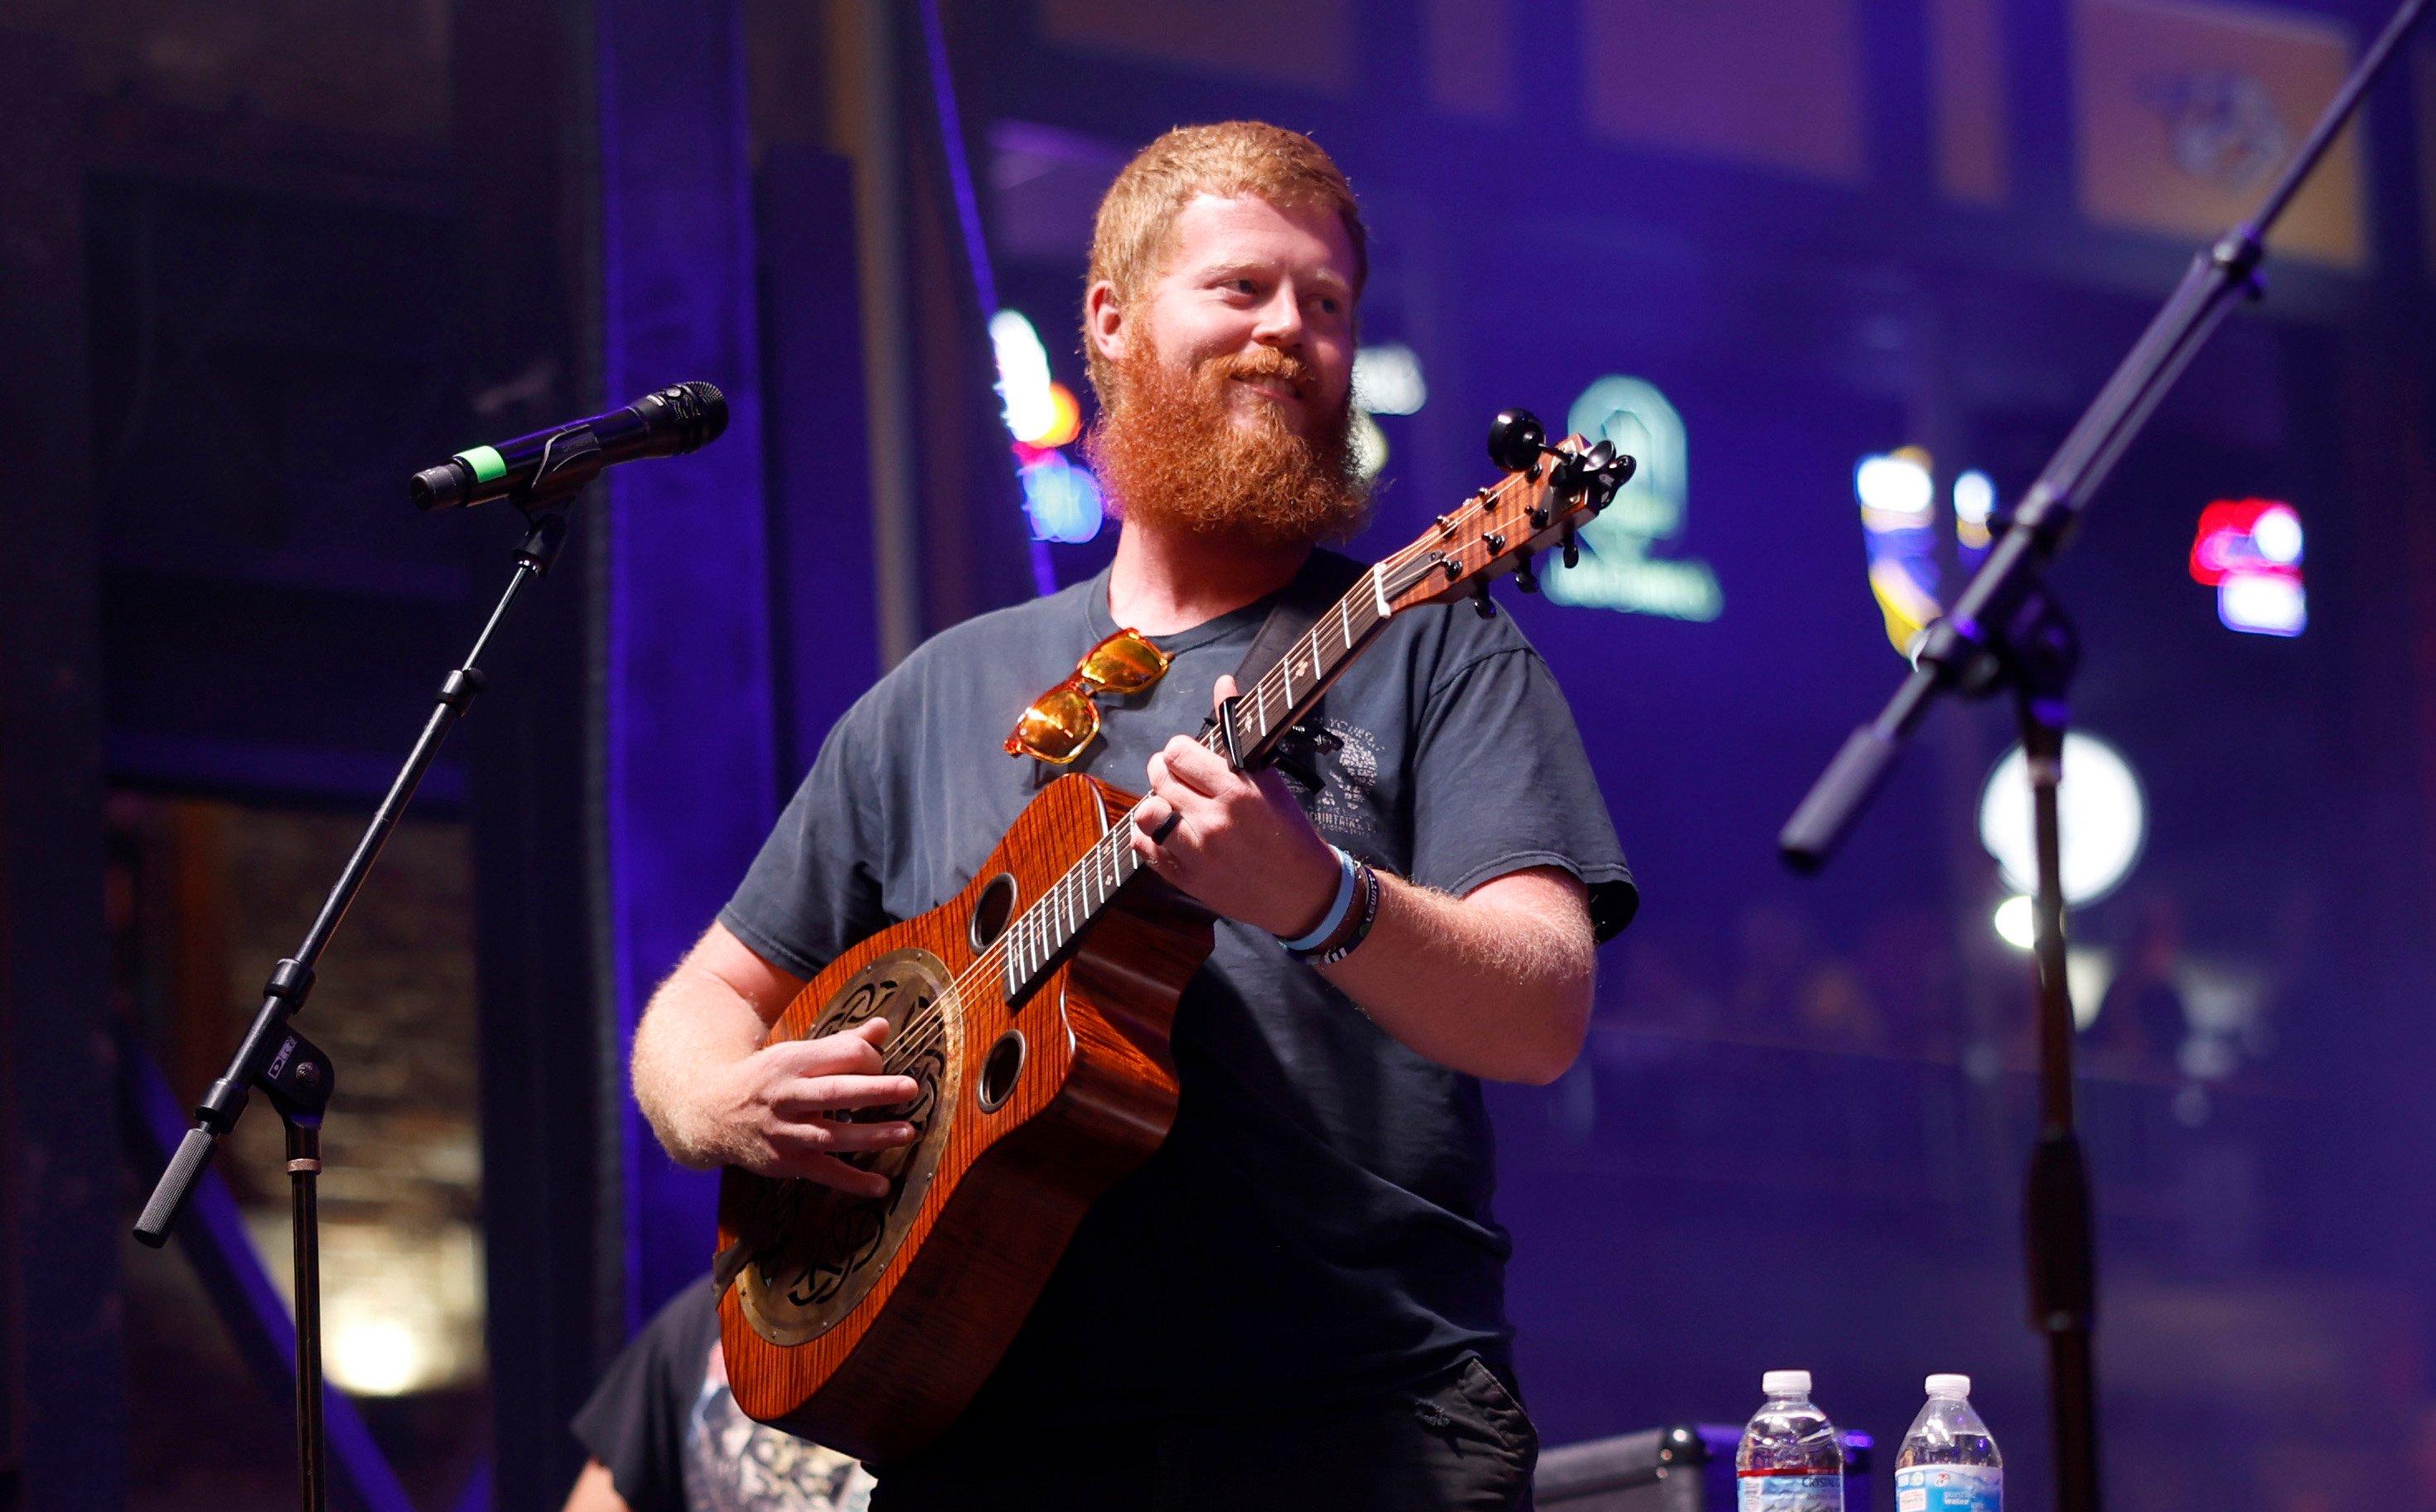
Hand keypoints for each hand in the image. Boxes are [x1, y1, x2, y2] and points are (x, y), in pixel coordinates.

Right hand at [705, 1018, 919, 1196]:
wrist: (712, 1112)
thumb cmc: (767, 1078)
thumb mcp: (796, 1054)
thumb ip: (842, 1044)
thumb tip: (883, 1027)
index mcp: (793, 1061)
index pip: (841, 1055)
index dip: (870, 1058)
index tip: (882, 1065)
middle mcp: (787, 1096)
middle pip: (835, 1092)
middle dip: (874, 1090)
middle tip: (910, 1088)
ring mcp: (784, 1132)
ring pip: (831, 1135)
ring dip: (871, 1135)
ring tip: (907, 1132)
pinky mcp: (784, 1161)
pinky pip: (823, 1172)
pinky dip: (851, 1181)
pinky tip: (880, 1186)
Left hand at [1130, 675, 1341, 937]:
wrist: (1303, 894)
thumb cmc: (1290, 831)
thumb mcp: (1269, 778)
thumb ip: (1238, 730)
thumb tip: (1223, 681)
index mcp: (1237, 791)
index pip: (1178, 752)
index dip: (1179, 750)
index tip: (1188, 756)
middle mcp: (1213, 821)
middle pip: (1159, 778)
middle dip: (1164, 771)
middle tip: (1177, 777)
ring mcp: (1197, 854)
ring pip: (1147, 812)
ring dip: (1155, 803)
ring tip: (1171, 804)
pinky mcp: (1187, 880)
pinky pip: (1144, 848)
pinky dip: (1148, 835)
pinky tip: (1166, 831)